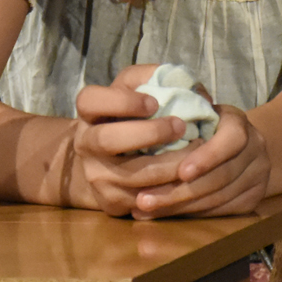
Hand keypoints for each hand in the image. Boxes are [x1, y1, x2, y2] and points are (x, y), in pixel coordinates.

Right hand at [70, 65, 191, 215]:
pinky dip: (169, 189)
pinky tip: (187, 176)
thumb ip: (157, 79)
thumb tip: (192, 87)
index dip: (122, 101)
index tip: (154, 102)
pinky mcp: (110, 202)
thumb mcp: (136, 91)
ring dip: (168, 164)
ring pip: (131, 175)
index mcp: (88, 113)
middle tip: (180, 126)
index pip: (90, 100)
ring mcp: (96, 175)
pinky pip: (142, 200)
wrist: (109, 161)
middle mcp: (85, 144)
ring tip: (195, 151)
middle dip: (149, 133)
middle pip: (107, 140)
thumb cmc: (132, 117)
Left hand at [129, 102, 270, 218]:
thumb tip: (149, 114)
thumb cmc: (201, 125)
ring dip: (178, 207)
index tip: (181, 172)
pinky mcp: (252, 200)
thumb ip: (178, 111)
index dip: (207, 157)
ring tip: (145, 209)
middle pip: (220, 177)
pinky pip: (219, 212)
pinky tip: (163, 215)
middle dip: (179, 191)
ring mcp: (258, 177)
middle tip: (143, 199)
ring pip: (218, 199)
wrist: (236, 146)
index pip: (232, 140)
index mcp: (239, 122)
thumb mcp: (193, 111)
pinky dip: (190, 215)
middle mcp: (255, 150)